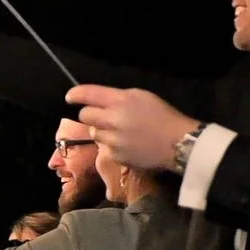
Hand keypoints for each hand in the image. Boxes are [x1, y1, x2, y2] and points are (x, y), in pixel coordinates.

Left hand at [67, 84, 199, 171]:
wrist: (179, 143)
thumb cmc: (163, 116)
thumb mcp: (142, 97)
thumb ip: (118, 98)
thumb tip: (97, 102)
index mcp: (121, 100)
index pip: (88, 94)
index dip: (76, 94)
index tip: (70, 97)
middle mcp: (113, 119)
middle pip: (84, 115)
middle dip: (90, 115)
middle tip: (102, 117)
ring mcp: (113, 139)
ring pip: (93, 133)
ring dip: (102, 131)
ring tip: (120, 132)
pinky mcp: (115, 156)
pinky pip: (104, 149)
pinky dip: (112, 146)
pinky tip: (127, 144)